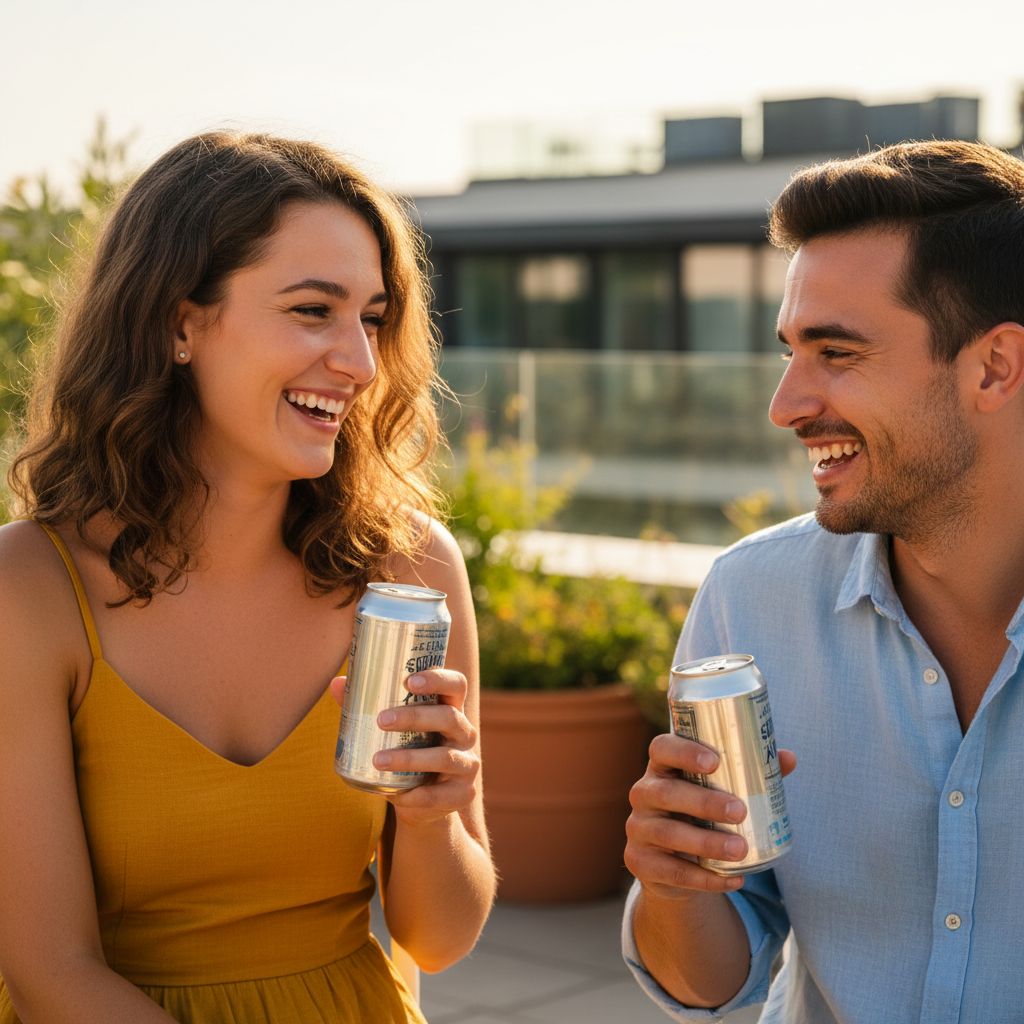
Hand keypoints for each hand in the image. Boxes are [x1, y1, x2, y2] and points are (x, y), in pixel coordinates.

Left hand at [330, 671, 479, 825]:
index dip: (438, 679)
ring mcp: (467, 764)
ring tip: (378, 760)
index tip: (409, 681)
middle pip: (450, 717)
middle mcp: (464, 733)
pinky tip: (399, 795)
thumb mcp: (391, 730)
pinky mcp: (463, 794)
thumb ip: (367, 706)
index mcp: (450, 709)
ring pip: (445, 757)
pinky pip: (441, 794)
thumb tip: (337, 683)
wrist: (421, 803)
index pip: (456, 685)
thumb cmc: (405, 752)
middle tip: (381, 720)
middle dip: (415, 717)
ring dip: (409, 758)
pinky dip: (418, 795)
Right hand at [624, 733, 796, 895]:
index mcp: (662, 767)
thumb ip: (751, 773)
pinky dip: (705, 878)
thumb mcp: (719, 790)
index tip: (715, 761)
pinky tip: (734, 879)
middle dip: (704, 801)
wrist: (674, 861)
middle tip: (740, 810)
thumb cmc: (701, 812)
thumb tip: (789, 757)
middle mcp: (644, 793)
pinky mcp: (640, 862)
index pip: (661, 748)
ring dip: (706, 842)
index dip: (684, 752)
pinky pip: (672, 871)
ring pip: (668, 834)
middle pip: (666, 792)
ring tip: (741, 849)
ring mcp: (639, 828)